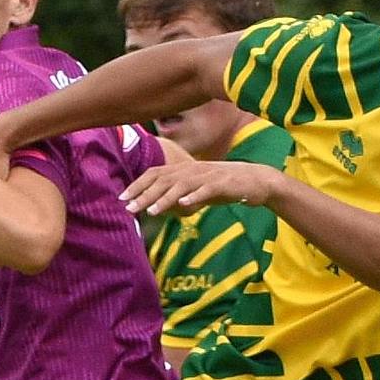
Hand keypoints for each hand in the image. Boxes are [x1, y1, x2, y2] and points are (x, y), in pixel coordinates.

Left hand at [121, 160, 282, 216]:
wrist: (256, 180)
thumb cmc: (224, 187)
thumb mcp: (196, 192)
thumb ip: (177, 198)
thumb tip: (157, 207)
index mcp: (185, 170)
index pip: (156, 174)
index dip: (138, 184)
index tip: (122, 198)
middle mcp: (193, 169)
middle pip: (164, 179)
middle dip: (144, 193)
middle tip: (128, 207)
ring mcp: (208, 175)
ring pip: (182, 185)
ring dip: (165, 198)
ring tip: (151, 210)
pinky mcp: (224, 184)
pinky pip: (207, 190)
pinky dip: (195, 197)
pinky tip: (184, 206)